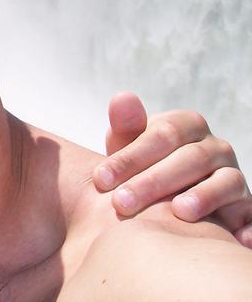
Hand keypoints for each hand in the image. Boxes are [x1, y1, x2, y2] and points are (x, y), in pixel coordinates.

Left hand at [94, 92, 251, 247]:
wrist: (169, 194)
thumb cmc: (143, 165)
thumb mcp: (129, 145)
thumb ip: (126, 126)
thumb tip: (122, 98)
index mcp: (187, 125)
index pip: (161, 134)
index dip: (130, 156)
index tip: (100, 179)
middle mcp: (216, 147)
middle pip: (188, 159)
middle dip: (152, 182)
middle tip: (121, 203)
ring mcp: (234, 175)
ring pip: (224, 182)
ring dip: (202, 198)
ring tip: (178, 213)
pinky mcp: (246, 205)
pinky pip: (251, 213)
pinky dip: (249, 226)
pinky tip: (237, 238)